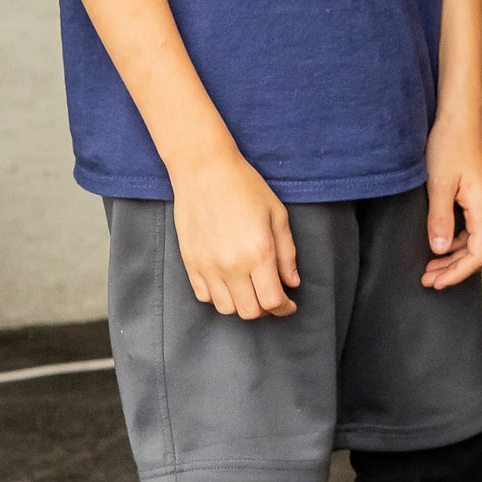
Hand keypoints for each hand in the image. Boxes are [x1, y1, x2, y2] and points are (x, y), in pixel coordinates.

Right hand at [172, 152, 298, 319]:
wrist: (204, 170)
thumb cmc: (245, 187)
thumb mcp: (277, 216)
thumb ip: (287, 254)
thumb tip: (291, 282)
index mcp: (258, 253)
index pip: (272, 301)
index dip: (284, 308)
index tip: (289, 304)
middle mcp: (231, 265)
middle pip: (249, 311)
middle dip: (266, 309)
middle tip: (272, 296)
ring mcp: (207, 265)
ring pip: (226, 308)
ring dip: (242, 304)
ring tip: (250, 289)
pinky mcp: (190, 261)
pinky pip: (204, 295)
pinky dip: (219, 296)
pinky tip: (229, 282)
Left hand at [423, 113, 481, 288]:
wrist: (460, 117)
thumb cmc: (451, 145)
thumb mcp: (439, 184)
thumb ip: (439, 219)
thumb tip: (438, 249)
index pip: (478, 255)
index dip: (457, 273)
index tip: (436, 282)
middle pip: (476, 251)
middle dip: (452, 269)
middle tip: (427, 280)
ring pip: (472, 241)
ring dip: (451, 256)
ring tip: (428, 266)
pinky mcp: (475, 196)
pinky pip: (469, 228)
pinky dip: (453, 241)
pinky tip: (436, 241)